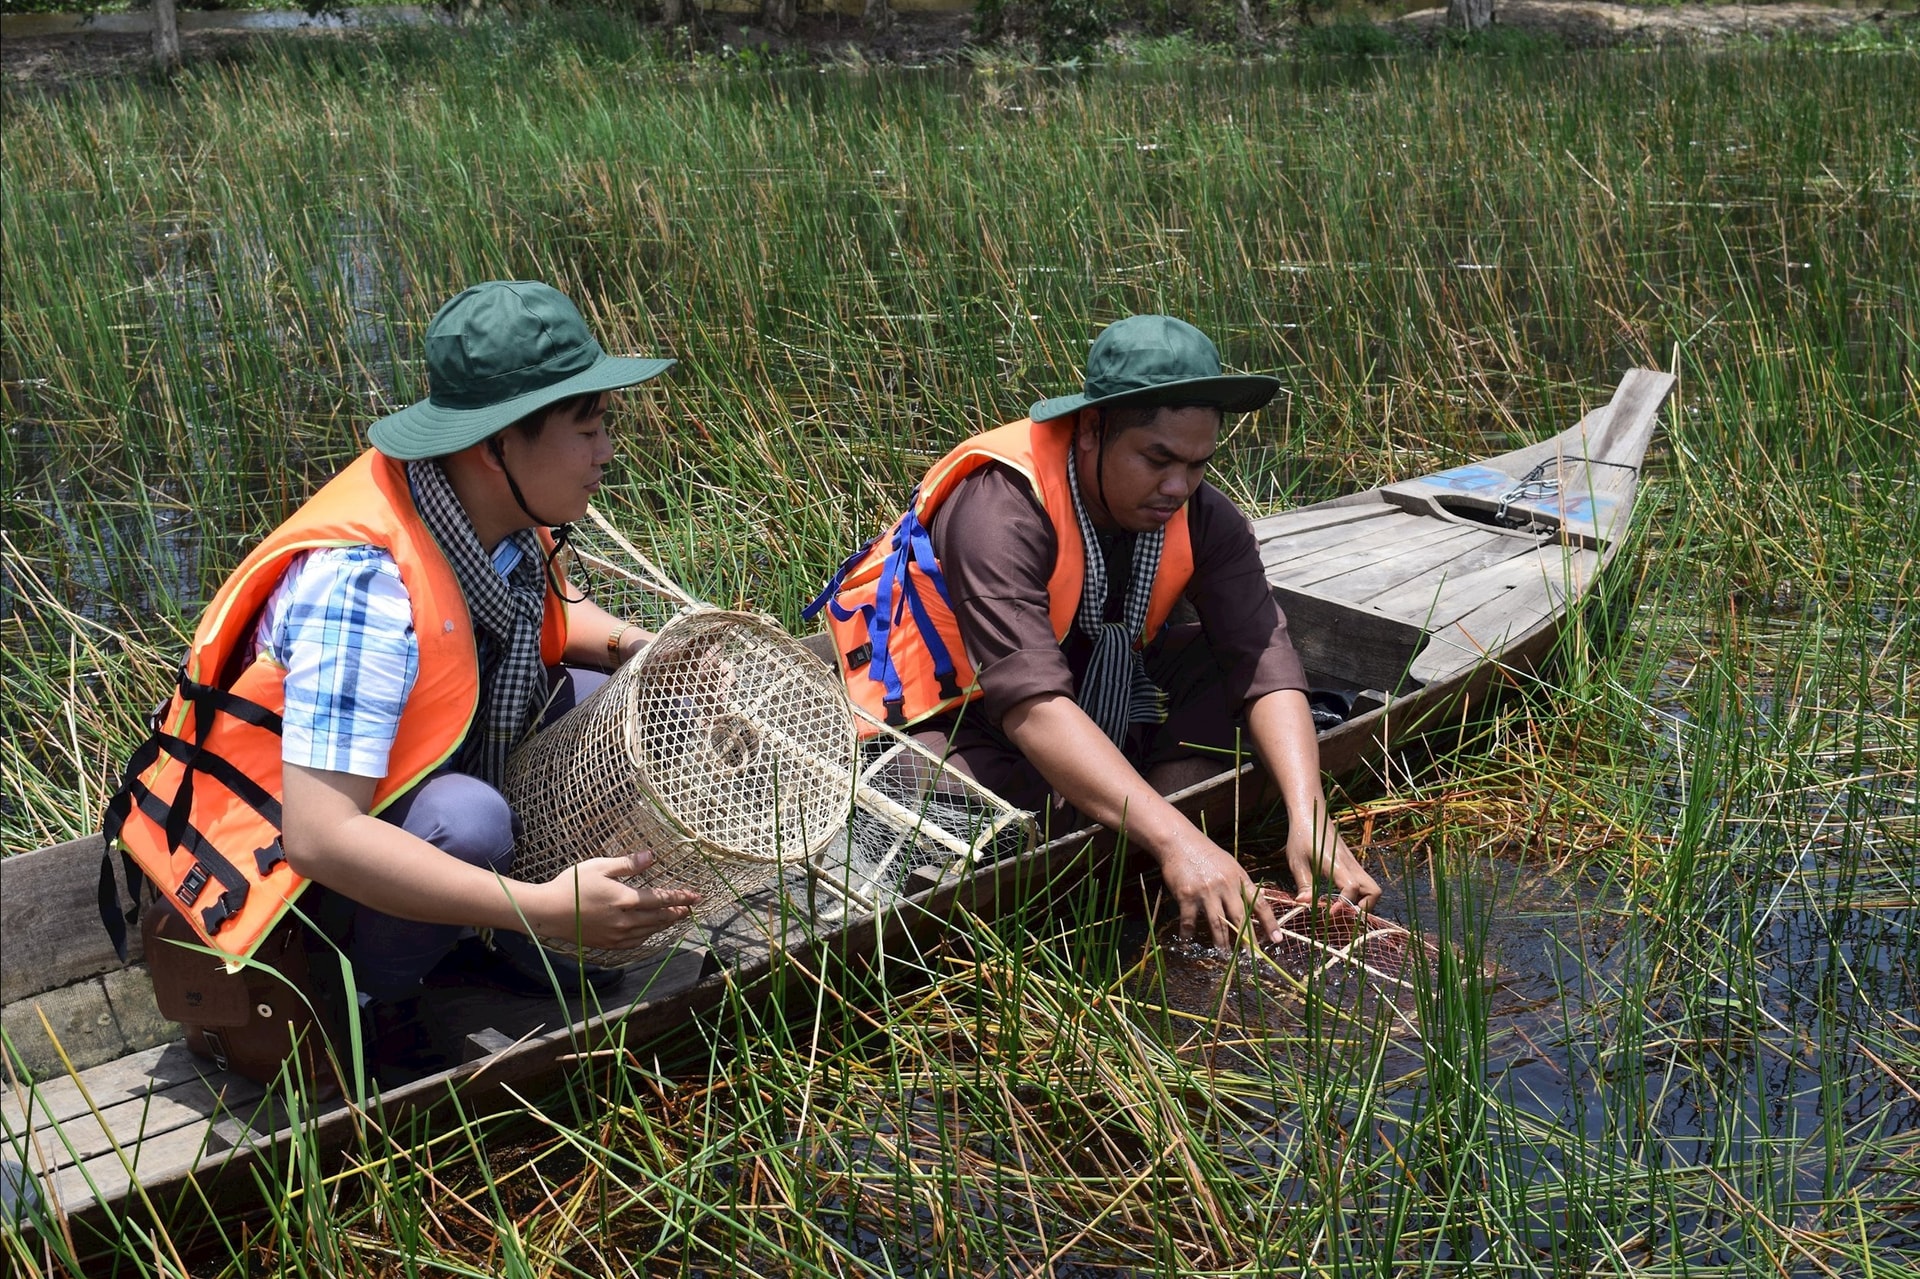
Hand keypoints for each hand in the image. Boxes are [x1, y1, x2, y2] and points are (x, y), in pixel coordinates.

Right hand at [529, 849, 700, 950]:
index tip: (696, 896)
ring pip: (649, 932)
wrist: (547, 912)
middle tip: (691, 907)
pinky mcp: (607, 944)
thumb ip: (628, 864)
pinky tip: (651, 932)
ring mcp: (616, 935)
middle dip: (678, 911)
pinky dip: (648, 936)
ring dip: (665, 924)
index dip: (680, 897)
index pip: (660, 899)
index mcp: (624, 900)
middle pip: (659, 918)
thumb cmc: (571, 885)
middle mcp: (624, 921)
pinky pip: (635, 942)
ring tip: (676, 917)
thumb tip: (652, 856)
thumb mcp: (599, 867)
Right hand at [1157, 835, 1281, 951]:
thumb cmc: (1207, 854)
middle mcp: (1225, 886)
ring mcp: (1206, 891)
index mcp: (1239, 878)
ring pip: (1217, 923)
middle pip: (1240, 918)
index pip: (1259, 904)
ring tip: (1224, 955)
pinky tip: (1187, 942)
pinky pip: (1189, 921)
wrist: (1180, 842)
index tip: (1277, 939)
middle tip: (1253, 956)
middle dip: (1248, 940)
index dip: (1270, 923)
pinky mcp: (1187, 895)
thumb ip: (1243, 883)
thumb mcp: (1230, 865)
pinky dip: (1188, 934)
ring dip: (1221, 942)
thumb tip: (1262, 897)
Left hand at [1284, 818, 1380, 911]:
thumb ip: (1303, 884)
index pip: (1351, 887)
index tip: (1329, 914)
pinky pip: (1365, 885)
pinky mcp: (1353, 866)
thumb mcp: (1297, 861)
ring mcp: (1355, 866)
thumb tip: (1303, 904)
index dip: (1344, 904)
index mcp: (1336, 864)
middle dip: (1363, 909)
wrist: (1311, 815)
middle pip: (1374, 892)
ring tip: (1344, 911)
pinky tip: (1341, 901)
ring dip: (1363, 904)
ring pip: (1373, 890)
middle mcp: (1351, 866)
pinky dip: (1360, 897)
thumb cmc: (1302, 836)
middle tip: (1344, 916)